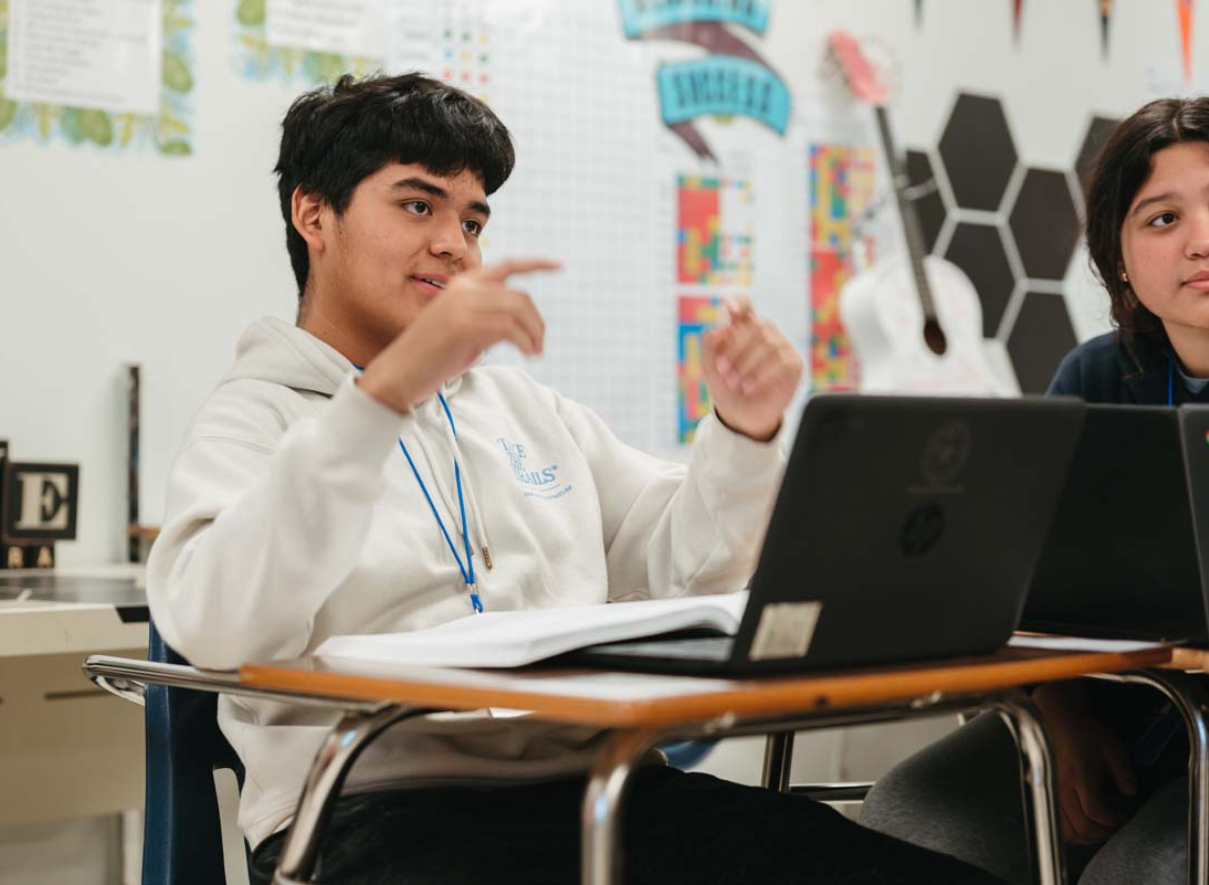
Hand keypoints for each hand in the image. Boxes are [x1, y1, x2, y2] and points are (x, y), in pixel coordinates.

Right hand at [359, 258, 559, 413]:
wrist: (398, 373)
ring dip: (534, 333)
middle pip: (519, 296)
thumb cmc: (431, 358)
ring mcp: (462, 305)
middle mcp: (463, 288)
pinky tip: (528, 355)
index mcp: (462, 284)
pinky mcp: (463, 326)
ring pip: (518, 310)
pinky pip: (509, 328)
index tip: (560, 265)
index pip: (507, 265)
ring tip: (535, 352)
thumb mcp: (464, 330)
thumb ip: (489, 319)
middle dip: (537, 321)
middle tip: (539, 346)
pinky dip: (525, 342)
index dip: (536, 263)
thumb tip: (520, 326)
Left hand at [702, 298, 802, 440]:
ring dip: (747, 364)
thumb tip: (723, 328)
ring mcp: (782, 346)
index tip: (730, 309)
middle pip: (756, 326)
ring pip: (768, 344)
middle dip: (736, 348)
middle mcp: (765, 333)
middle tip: (723, 371)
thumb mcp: (710, 367)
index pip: (745, 305)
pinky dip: (761, 375)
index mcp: (743, 329)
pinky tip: (749, 388)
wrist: (741, 416)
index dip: (740, 302)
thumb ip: (710, 344)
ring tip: (735, 383)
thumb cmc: (727, 387)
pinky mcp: (793, 364)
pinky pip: (781, 362)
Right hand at [1032, 681, 1139, 844]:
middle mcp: (1062, 787)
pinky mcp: (1045, 794)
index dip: (1114, 820)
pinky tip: (1083, 824)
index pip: (1095, 811)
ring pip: (1067, 830)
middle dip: (1104, 832)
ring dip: (1087, 835)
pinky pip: (1057, 824)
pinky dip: (1071, 832)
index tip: (1125, 814)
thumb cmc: (1086, 734)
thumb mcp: (1112, 747)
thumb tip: (1131, 793)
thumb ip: (1124, 771)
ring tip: (1101, 827)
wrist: (1057, 722)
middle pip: (1082, 826)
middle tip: (1116, 824)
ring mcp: (1052, 793)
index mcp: (1079, 776)